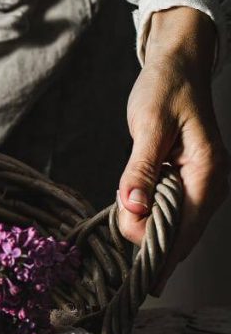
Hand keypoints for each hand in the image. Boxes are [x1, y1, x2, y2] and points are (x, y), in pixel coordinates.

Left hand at [120, 7, 229, 293]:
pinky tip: (134, 199)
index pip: (184, 230)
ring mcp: (203, 186)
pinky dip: (150, 212)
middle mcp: (212, 185)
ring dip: (146, 223)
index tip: (137, 266)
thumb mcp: (149, 126)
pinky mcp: (190, 183)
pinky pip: (171, 212)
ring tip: (128, 198)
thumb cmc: (165, 90)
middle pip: (179, 235)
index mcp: (207, 173)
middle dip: (147, 235)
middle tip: (121, 213)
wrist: (178, 67)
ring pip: (174, 226)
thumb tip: (134, 207)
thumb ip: (140, 169)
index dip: (157, 248)